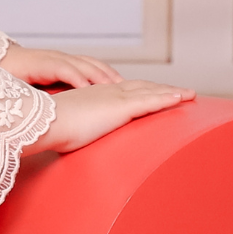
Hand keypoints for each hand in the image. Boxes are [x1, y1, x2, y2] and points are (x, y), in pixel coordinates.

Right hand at [0, 45, 122, 86]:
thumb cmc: (18, 82)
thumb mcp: (46, 92)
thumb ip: (62, 98)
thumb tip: (77, 116)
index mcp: (67, 67)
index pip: (97, 71)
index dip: (113, 79)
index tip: (131, 92)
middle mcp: (64, 61)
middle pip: (96, 66)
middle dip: (115, 77)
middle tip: (133, 89)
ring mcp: (54, 60)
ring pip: (84, 66)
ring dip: (102, 76)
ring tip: (117, 88)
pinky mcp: (43, 63)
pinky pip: (64, 69)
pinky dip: (77, 77)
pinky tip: (88, 87)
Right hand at [31, 79, 194, 153]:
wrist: (44, 123)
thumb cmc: (50, 130)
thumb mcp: (68, 131)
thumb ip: (77, 134)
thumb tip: (74, 146)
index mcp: (96, 97)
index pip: (125, 91)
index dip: (142, 91)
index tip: (154, 92)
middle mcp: (107, 92)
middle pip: (142, 87)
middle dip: (162, 88)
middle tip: (181, 92)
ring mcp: (115, 98)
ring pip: (151, 91)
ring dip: (171, 92)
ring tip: (189, 95)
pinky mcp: (120, 107)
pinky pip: (150, 100)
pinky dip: (168, 98)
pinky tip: (182, 98)